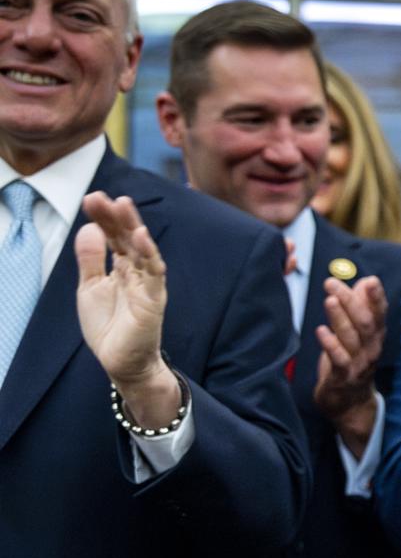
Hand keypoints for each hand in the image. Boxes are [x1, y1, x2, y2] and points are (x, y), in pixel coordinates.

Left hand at [75, 192, 175, 425]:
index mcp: (121, 266)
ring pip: (142, 248)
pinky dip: (149, 253)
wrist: (121, 361)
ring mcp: (148, 283)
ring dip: (133, 226)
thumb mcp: (90, 288)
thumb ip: (91, 260)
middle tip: (101, 196)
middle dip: (115, 215)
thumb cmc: (109, 326)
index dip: (103, 217)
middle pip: (127, 236)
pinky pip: (154, 272)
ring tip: (122, 204)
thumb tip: (90, 228)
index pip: (113, 236)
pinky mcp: (154, 298)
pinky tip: (141, 236)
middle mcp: (137, 270)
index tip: (91, 198)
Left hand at [312, 276, 386, 455]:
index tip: (371, 280)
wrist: (350, 404)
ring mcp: (359, 364)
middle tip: (332, 284)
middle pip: (365, 322)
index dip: (377, 297)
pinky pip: (339, 359)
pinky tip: (322, 330)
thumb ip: (361, 307)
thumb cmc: (351, 363)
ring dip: (341, 317)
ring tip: (330, 300)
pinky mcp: (343, 377)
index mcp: (375, 337)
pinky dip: (331, 344)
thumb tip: (365, 282)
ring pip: (353, 338)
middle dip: (350, 301)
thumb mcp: (358, 334)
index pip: (379, 313)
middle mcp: (371, 349)